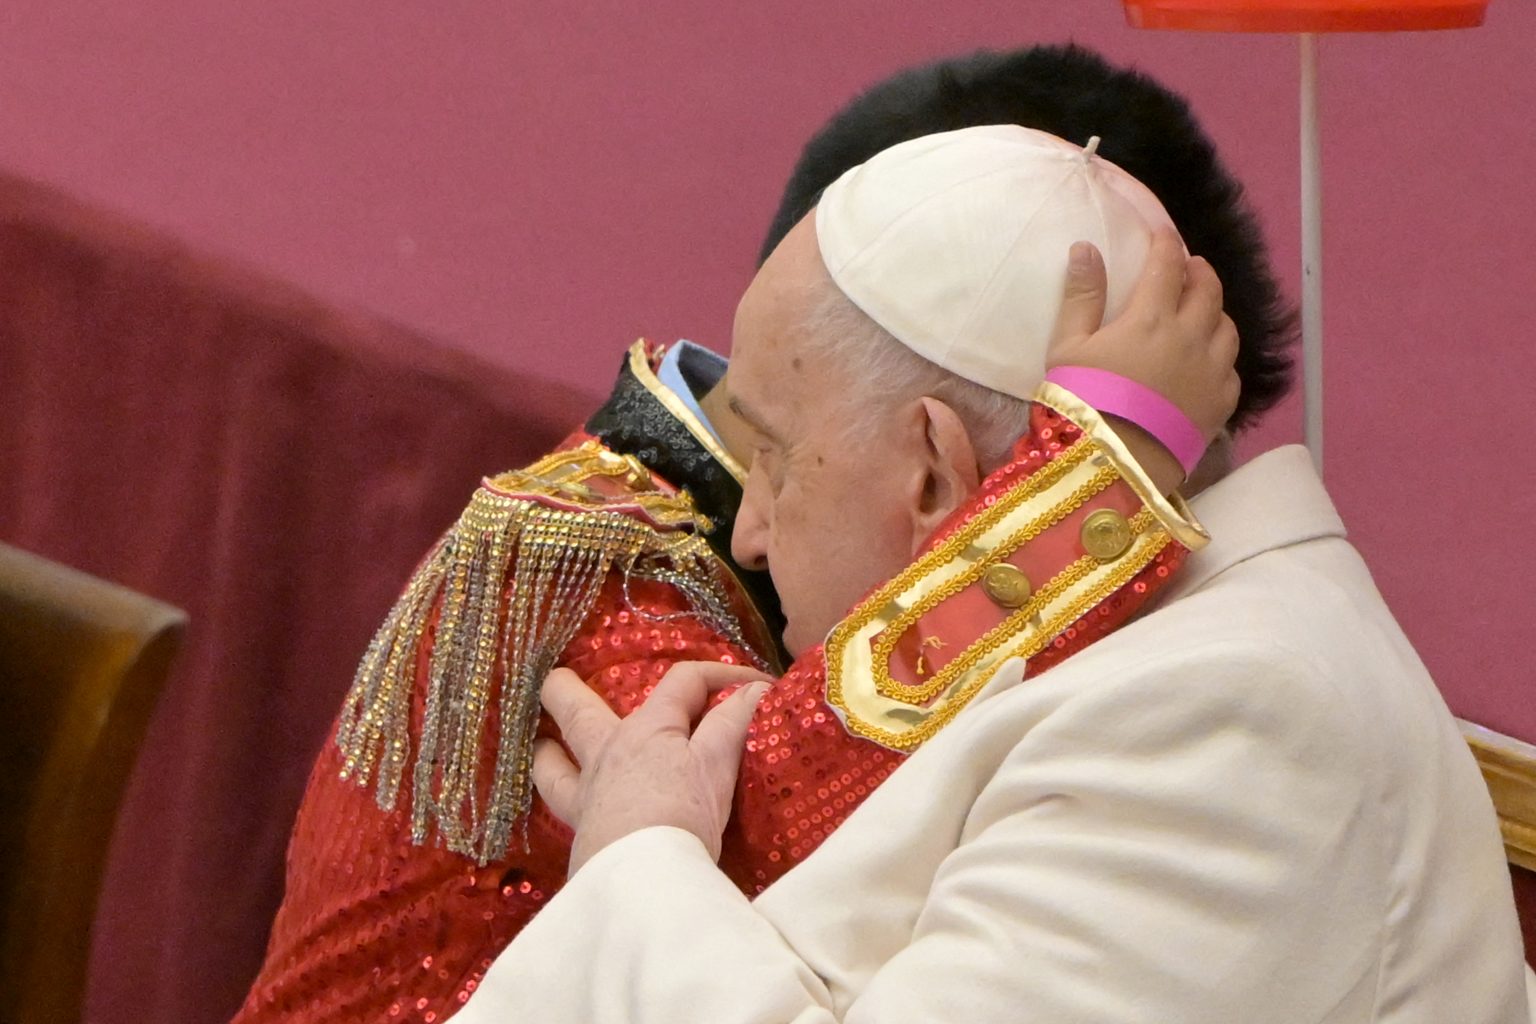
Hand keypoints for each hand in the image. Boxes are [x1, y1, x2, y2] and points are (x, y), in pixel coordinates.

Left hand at [533, 662, 772, 874]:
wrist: (642, 886)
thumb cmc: (682, 817)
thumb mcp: (717, 766)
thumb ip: (734, 724)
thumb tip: (755, 689)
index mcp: (647, 728)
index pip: (684, 681)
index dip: (722, 674)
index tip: (758, 685)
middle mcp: (607, 753)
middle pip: (576, 708)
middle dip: (568, 689)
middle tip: (558, 676)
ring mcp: (586, 794)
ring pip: (551, 762)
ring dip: (549, 749)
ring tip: (545, 744)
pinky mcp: (580, 835)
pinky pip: (557, 804)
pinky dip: (557, 792)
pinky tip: (567, 799)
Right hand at [1048, 229, 1240, 459]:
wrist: (1115, 465)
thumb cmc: (1083, 403)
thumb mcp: (1068, 348)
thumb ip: (1081, 296)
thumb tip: (1085, 249)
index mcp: (1151, 318)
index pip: (1168, 264)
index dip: (1165, 243)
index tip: (1161, 234)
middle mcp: (1191, 337)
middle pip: (1208, 289)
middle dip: (1198, 271)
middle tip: (1188, 267)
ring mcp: (1212, 371)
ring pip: (1227, 326)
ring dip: (1215, 312)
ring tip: (1200, 313)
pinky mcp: (1222, 404)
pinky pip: (1231, 368)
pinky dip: (1221, 355)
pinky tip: (1206, 361)